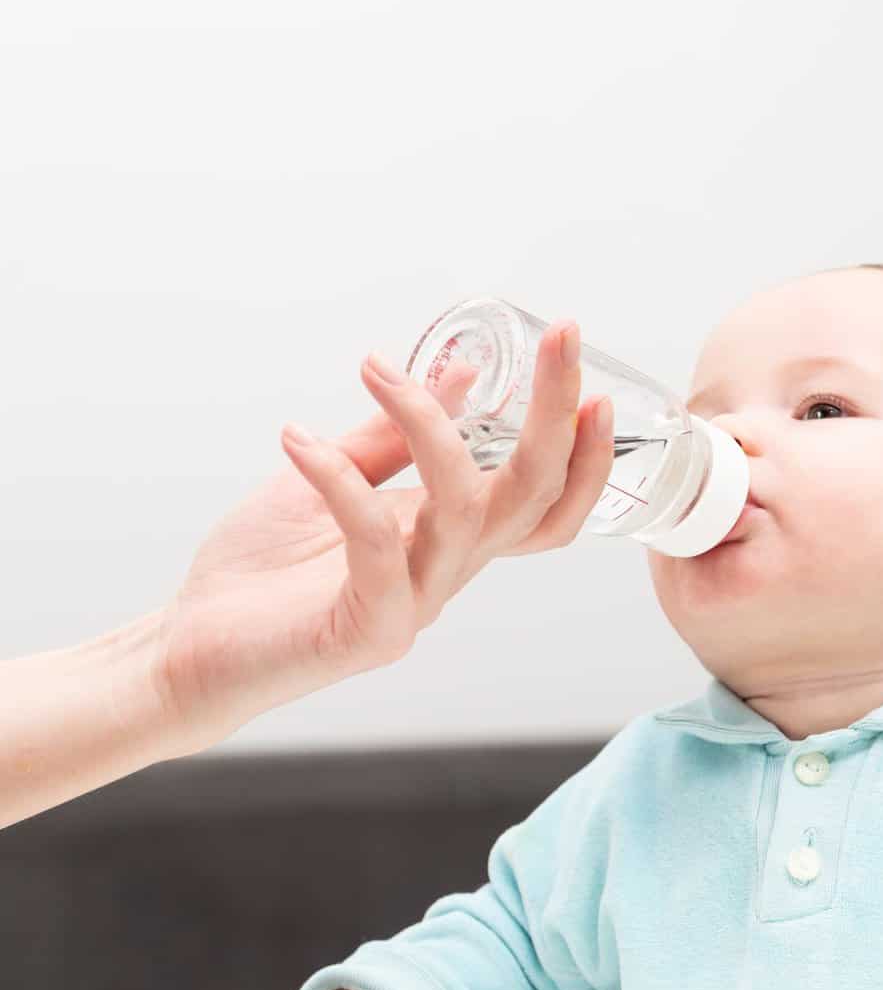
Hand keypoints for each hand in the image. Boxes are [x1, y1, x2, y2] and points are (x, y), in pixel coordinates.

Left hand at [153, 320, 614, 751]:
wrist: (191, 651)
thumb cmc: (264, 571)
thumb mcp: (337, 478)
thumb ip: (395, 436)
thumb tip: (461, 373)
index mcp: (453, 538)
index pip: (547, 500)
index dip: (583, 443)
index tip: (583, 371)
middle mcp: (449, 571)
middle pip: (534, 497)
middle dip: (555, 412)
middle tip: (561, 338)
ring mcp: (416, 603)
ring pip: (465, 510)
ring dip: (429, 425)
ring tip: (376, 371)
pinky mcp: (371, 628)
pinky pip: (377, 545)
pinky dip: (341, 481)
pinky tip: (300, 442)